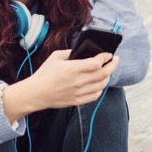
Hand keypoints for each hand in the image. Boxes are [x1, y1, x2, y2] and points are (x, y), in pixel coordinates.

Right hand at [1, 50, 117, 121]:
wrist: (36, 93)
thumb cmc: (44, 74)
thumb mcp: (55, 57)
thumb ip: (71, 52)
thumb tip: (83, 50)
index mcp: (72, 68)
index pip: (97, 62)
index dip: (105, 57)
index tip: (108, 54)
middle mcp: (78, 81)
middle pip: (104, 73)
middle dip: (113, 65)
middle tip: (115, 60)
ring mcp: (79, 93)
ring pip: (102, 85)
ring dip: (108, 76)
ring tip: (107, 71)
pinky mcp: (78, 101)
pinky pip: (96, 95)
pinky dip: (101, 88)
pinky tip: (100, 83)